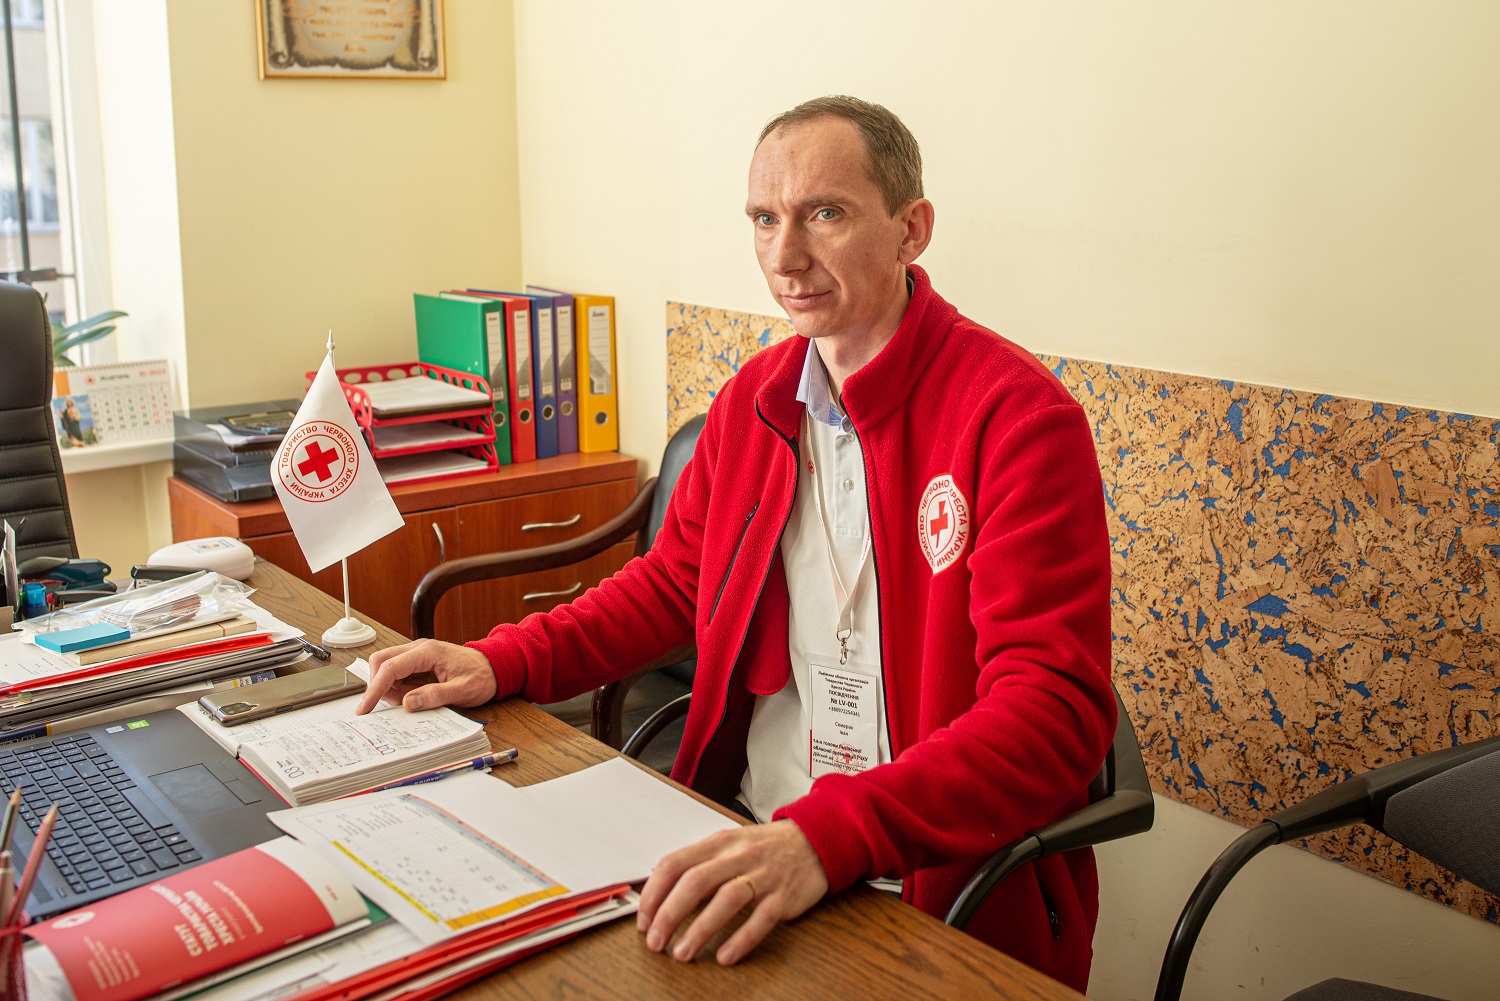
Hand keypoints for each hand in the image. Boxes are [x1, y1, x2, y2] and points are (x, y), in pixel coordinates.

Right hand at [354, 638, 496, 713]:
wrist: (495, 666)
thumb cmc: (482, 676)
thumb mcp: (463, 691)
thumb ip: (436, 696)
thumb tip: (408, 703)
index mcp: (428, 652)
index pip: (390, 667)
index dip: (374, 689)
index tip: (365, 708)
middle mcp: (419, 649)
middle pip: (381, 661)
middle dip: (378, 685)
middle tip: (390, 706)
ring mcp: (417, 654)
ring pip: (387, 667)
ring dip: (390, 688)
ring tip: (411, 701)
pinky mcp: (418, 662)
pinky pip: (398, 673)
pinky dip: (399, 688)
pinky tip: (414, 697)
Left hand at [636, 820, 827, 964]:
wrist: (815, 840)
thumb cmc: (765, 847)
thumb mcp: (728, 846)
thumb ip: (699, 865)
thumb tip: (661, 896)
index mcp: (718, 843)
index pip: (674, 863)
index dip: (654, 893)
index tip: (644, 920)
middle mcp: (738, 856)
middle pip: (695, 882)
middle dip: (669, 914)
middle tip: (655, 942)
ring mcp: (763, 875)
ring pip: (727, 899)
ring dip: (700, 929)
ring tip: (682, 953)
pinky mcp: (784, 896)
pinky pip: (761, 919)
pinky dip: (741, 939)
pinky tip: (725, 957)